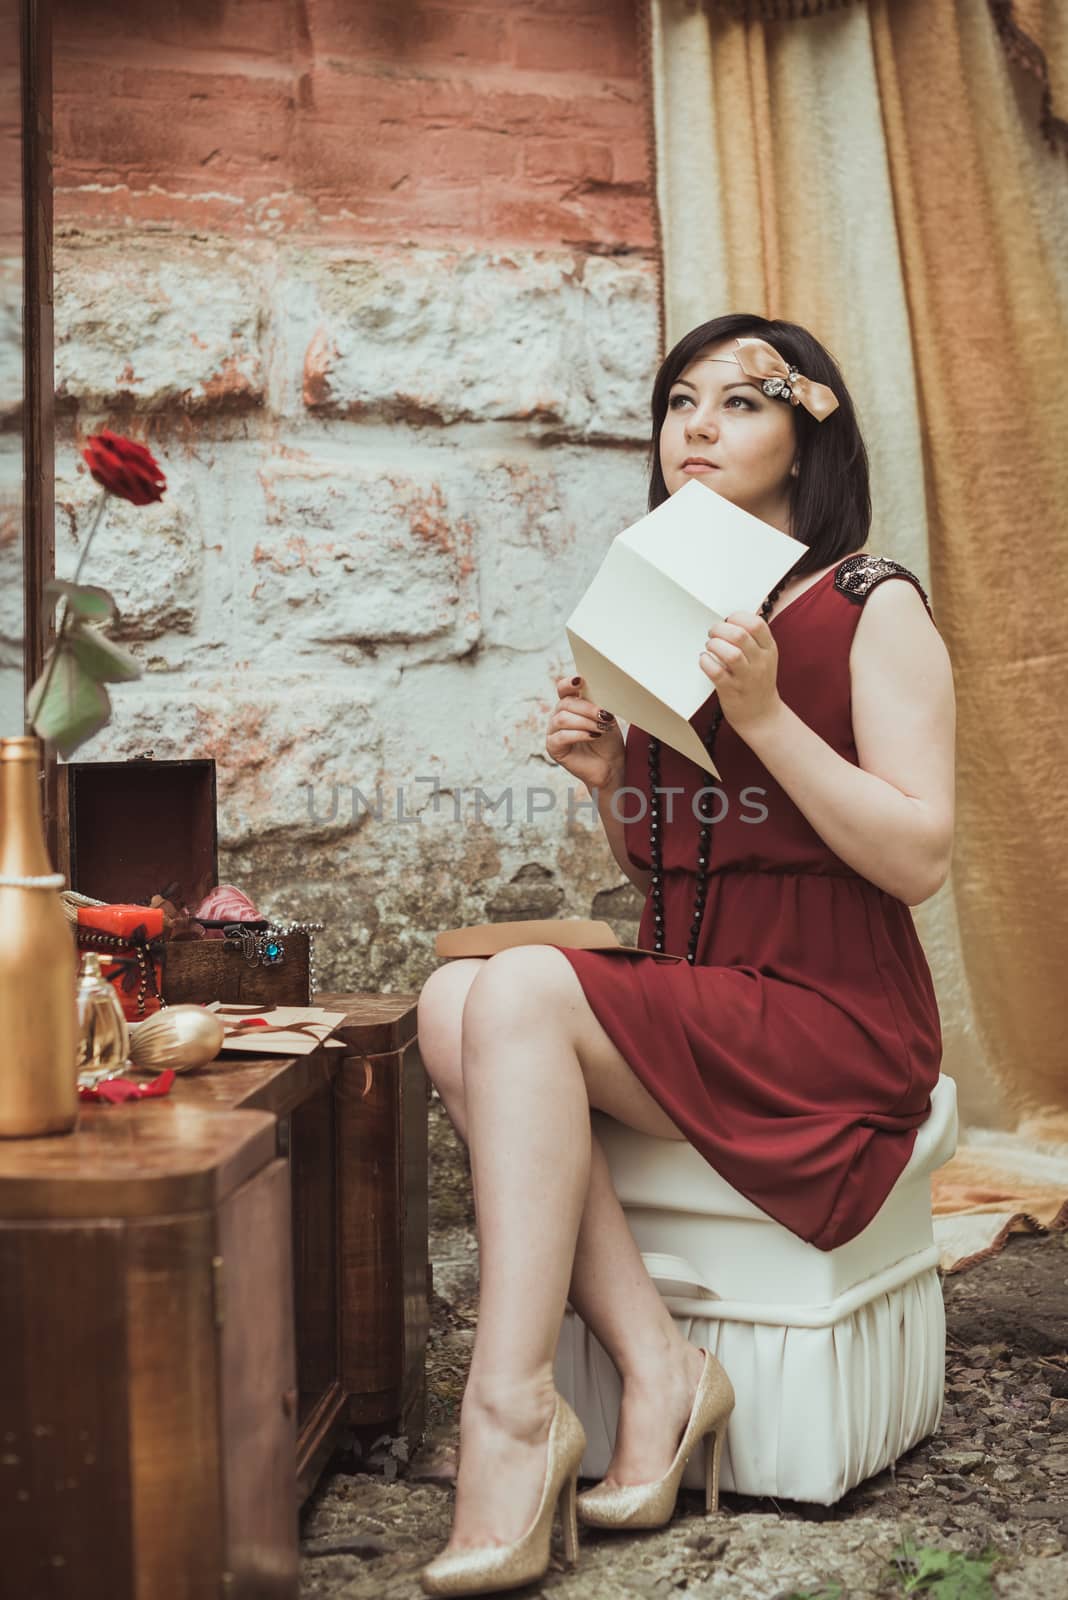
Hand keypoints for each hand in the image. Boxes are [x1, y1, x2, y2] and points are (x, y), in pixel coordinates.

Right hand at [545, 676, 624, 789]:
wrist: (610, 766)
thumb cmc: (608, 741)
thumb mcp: (606, 718)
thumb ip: (599, 704)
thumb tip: (602, 691)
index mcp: (571, 705)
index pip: (564, 688)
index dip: (569, 683)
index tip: (580, 681)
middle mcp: (559, 715)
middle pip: (565, 703)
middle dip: (587, 708)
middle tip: (605, 715)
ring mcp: (554, 731)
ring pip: (562, 718)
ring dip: (585, 722)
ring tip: (601, 728)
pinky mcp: (553, 747)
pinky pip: (561, 736)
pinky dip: (579, 734)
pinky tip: (593, 736)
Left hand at [699, 611, 782, 737]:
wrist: (761, 715)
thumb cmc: (757, 682)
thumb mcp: (765, 657)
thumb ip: (753, 639)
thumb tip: (731, 619)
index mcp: (769, 650)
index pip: (757, 624)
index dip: (738, 617)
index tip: (728, 621)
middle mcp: (760, 662)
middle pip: (740, 635)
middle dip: (720, 629)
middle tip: (713, 633)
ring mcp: (746, 678)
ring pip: (730, 653)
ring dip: (714, 645)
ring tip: (710, 647)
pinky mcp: (731, 690)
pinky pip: (716, 672)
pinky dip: (706, 662)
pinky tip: (705, 660)